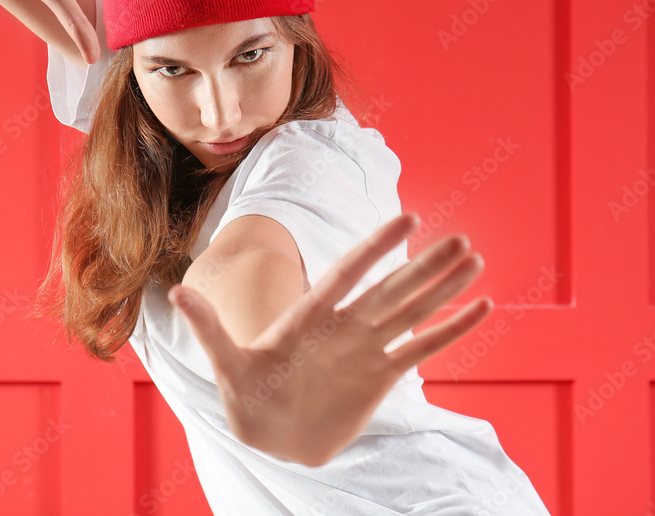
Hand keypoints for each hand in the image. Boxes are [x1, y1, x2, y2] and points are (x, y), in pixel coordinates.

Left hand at [167, 212, 492, 466]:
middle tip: (459, 238)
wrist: (269, 434)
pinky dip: (450, 331)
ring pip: (411, 311)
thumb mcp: (226, 363)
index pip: (348, 273)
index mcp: (311, 317)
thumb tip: (174, 292)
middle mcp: (345, 326)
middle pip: (391, 288)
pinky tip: (480, 309)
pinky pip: (421, 350)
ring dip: (442, 288)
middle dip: (425, 264)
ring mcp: (366, 349)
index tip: (406, 219)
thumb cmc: (246, 397)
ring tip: (473, 259)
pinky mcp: (381, 377)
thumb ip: (208, 327)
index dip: (376, 247)